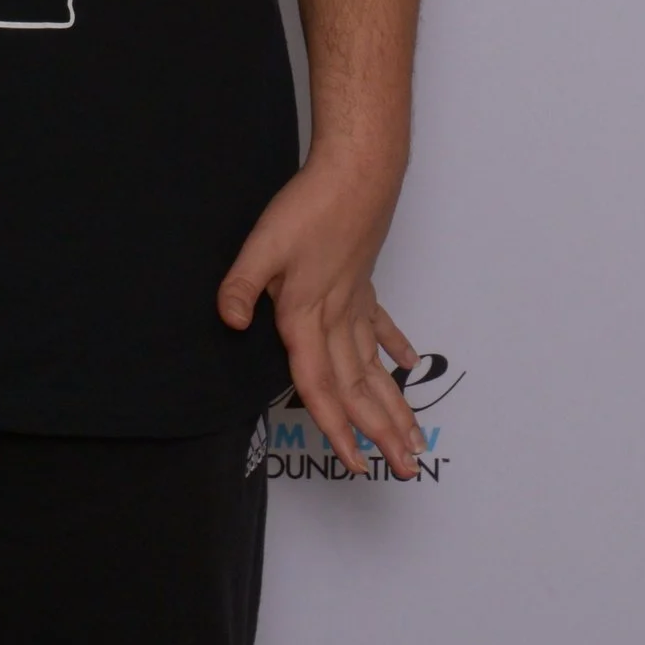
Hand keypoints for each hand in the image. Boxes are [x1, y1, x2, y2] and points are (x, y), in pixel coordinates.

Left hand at [216, 155, 420, 480]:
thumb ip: (241, 285)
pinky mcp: (363, 285)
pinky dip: (395, 347)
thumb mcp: (262, 244)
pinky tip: (410, 365)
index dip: (336, 428)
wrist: (356, 174)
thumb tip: (228, 320)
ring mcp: (356, 304)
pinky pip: (380, 326)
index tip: (356, 463)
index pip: (320, 387)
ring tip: (415, 440)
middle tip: (405, 470)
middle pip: (360, 389)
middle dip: (382, 434)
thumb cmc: (309, 207)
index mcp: (308, 317)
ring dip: (396, 406)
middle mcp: (337, 319)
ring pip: (376, 368)